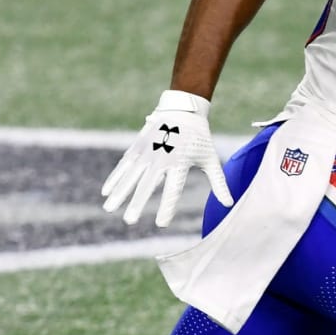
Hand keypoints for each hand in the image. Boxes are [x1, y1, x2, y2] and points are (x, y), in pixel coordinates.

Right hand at [101, 90, 232, 226]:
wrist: (183, 110)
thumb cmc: (200, 139)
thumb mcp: (211, 160)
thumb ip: (219, 183)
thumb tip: (229, 205)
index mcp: (180, 164)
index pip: (173, 190)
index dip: (167, 207)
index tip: (161, 224)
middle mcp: (161, 159)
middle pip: (147, 185)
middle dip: (137, 203)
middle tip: (129, 221)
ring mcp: (147, 152)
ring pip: (130, 176)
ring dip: (119, 193)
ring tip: (109, 209)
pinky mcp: (137, 147)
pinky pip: (123, 165)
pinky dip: (114, 178)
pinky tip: (106, 192)